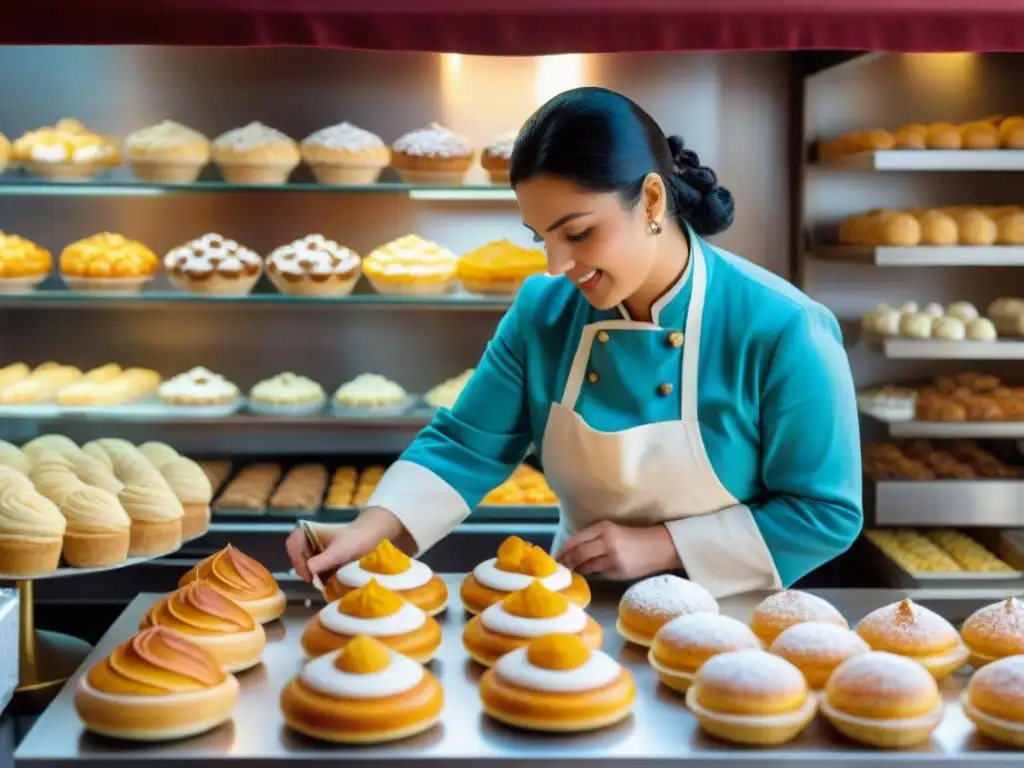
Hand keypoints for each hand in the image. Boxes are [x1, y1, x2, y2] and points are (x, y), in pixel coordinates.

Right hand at [286, 523, 351, 582]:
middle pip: (295, 555)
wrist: (368, 537)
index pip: (292, 546)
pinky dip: (315, 573)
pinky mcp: (318, 554)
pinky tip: (324, 578)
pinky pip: (310, 566)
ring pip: (302, 562)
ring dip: (309, 572)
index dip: (298, 561)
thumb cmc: (353, 541)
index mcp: (306, 530)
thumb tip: (309, 571)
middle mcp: (305, 537)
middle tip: (314, 579)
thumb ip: (321, 561)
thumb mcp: (337, 552)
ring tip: (320, 579)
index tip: (309, 574)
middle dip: (303, 568)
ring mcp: (311, 546)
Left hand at [554, 521, 680, 579]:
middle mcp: (607, 540)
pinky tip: (587, 573)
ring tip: (572, 571)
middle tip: (560, 567)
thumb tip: (571, 550)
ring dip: (577, 569)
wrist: (658, 547)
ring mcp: (612, 557)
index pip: (576, 539)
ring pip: (586, 565)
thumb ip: (594, 537)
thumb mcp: (613, 530)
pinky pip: (598, 573)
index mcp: (604, 527)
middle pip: (578, 553)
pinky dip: (590, 573)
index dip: (564, 549)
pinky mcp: (618, 570)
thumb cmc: (633, 538)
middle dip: (567, 561)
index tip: (555, 556)